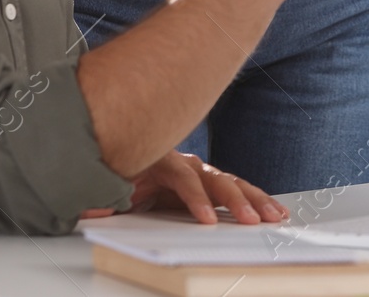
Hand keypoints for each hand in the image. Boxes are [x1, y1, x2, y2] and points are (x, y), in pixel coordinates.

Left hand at [79, 151, 287, 224]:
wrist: (126, 148)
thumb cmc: (120, 168)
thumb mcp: (109, 182)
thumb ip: (103, 196)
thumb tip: (93, 208)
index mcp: (163, 161)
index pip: (184, 180)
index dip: (196, 200)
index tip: (206, 220)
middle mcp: (187, 163)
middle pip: (216, 179)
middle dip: (236, 201)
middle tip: (250, 220)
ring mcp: (201, 171)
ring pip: (232, 183)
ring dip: (255, 199)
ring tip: (274, 215)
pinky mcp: (209, 181)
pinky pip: (235, 188)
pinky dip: (256, 198)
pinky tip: (275, 209)